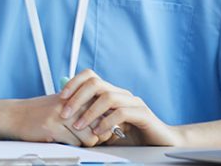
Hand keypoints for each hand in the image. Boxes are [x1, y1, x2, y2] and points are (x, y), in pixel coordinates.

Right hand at [5, 94, 100, 146]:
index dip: (104, 125)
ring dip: (85, 143)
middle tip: (89, 138)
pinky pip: (74, 143)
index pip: (103, 111)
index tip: (100, 130)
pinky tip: (62, 139)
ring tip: (74, 139)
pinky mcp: (53, 127)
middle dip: (98, 136)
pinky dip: (72, 145)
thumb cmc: (42, 112)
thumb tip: (108, 126)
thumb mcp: (65, 105)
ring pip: (90, 137)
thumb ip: (84, 110)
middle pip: (99, 125)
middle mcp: (71, 103)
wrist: (16, 115)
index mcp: (76, 95)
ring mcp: (62, 115)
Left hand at [57, 69, 182, 146]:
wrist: (159, 144)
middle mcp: (122, 93)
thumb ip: (89, 121)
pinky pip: (121, 112)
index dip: (74, 83)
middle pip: (95, 83)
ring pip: (107, 96)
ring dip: (89, 111)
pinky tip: (98, 132)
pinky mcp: (143, 114)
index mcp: (112, 93)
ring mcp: (133, 102)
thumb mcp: (104, 128)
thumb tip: (63, 118)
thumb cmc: (130, 136)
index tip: (61, 97)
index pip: (90, 77)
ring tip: (78, 125)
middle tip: (65, 113)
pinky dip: (106, 121)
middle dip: (77, 97)